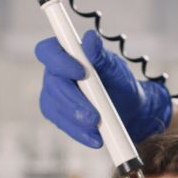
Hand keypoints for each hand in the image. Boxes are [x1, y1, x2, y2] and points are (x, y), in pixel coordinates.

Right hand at [36, 30, 171, 149]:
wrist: (129, 109)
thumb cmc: (120, 82)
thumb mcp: (116, 68)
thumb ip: (101, 55)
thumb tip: (91, 38)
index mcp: (65, 53)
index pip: (48, 51)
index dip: (60, 62)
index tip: (82, 73)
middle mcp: (54, 72)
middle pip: (52, 84)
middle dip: (74, 101)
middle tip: (94, 115)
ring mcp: (52, 94)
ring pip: (54, 106)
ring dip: (76, 119)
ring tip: (98, 126)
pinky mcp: (57, 114)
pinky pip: (61, 123)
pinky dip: (79, 132)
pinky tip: (95, 138)